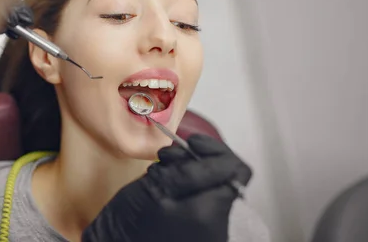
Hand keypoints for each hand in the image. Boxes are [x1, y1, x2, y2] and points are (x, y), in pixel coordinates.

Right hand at [82, 134, 251, 241]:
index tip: (192, 142)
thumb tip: (226, 161)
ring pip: (213, 181)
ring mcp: (211, 225)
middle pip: (225, 174)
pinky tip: (164, 183)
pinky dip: (185, 182)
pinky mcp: (200, 223)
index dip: (215, 151)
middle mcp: (219, 222)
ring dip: (188, 168)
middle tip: (169, 157)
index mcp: (211, 213)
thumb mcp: (159, 186)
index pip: (236, 170)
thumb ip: (195, 171)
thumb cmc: (131, 218)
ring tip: (161, 170)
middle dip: (198, 159)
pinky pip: (203, 194)